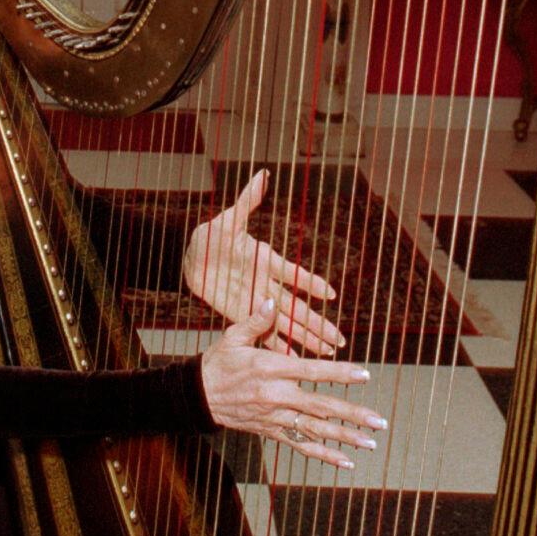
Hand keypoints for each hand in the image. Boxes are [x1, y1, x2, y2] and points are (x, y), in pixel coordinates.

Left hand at [183, 170, 343, 354]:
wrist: (196, 258)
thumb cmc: (214, 234)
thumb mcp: (228, 219)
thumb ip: (247, 201)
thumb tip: (262, 175)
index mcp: (266, 261)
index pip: (292, 274)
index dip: (309, 283)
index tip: (329, 294)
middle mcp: (267, 284)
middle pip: (296, 308)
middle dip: (318, 324)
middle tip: (340, 340)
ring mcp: (257, 302)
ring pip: (286, 324)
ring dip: (305, 339)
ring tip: (327, 354)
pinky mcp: (245, 314)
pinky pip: (264, 333)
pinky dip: (278, 346)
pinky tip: (294, 360)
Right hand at [200, 299, 384, 467]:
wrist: (198, 396)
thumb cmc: (218, 362)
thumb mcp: (233, 337)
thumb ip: (256, 320)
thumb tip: (273, 301)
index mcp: (269, 369)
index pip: (311, 371)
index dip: (339, 374)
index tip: (364, 375)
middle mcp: (275, 396)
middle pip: (320, 406)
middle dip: (352, 414)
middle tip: (379, 421)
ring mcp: (274, 417)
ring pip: (314, 429)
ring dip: (345, 437)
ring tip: (371, 442)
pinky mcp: (271, 431)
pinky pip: (301, 445)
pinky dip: (324, 454)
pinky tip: (346, 460)